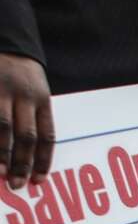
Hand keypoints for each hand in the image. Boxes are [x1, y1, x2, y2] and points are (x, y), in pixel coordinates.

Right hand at [0, 53, 53, 189]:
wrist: (6, 39)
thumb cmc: (21, 73)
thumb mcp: (36, 91)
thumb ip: (34, 117)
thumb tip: (32, 152)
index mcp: (42, 100)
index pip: (47, 136)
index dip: (43, 160)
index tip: (39, 180)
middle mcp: (25, 97)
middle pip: (27, 136)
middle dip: (23, 163)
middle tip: (18, 184)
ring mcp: (3, 91)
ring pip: (3, 128)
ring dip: (2, 154)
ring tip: (0, 173)